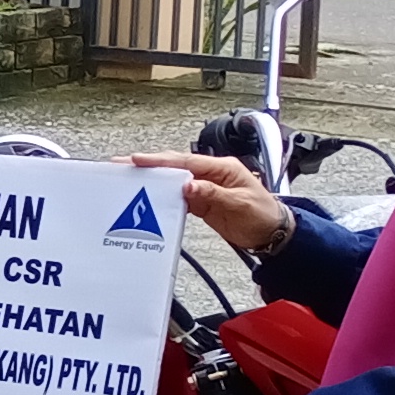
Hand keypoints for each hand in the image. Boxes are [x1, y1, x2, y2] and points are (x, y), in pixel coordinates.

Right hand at [133, 151, 291, 255]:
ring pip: (173, 180)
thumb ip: (213, 194)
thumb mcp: (240, 204)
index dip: (161, 161)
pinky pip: (177, 196)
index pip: (187, 161)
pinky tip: (146, 196)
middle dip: (148, 165)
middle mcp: (211, 174)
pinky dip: (161, 195)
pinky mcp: (201, 202)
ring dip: (152, 179)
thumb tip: (188, 185)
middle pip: (175, 166)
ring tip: (127, 179)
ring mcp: (205, 187)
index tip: (138, 160)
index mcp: (223, 168)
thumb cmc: (263, 215)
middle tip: (122, 165)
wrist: (272, 234)